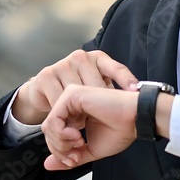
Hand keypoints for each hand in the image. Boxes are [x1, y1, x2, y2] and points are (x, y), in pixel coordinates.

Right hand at [12, 50, 137, 124]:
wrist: (43, 93)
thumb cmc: (75, 92)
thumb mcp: (96, 88)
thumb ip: (111, 90)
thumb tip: (136, 96)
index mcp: (98, 58)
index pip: (116, 68)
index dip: (126, 80)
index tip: (135, 91)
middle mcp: (81, 57)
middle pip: (96, 86)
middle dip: (96, 106)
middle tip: (95, 120)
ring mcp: (62, 64)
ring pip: (77, 95)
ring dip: (79, 113)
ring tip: (81, 122)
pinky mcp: (47, 75)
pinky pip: (60, 100)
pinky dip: (64, 113)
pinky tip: (67, 118)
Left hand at [41, 84, 138, 170]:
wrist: (136, 119)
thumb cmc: (120, 130)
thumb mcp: (89, 150)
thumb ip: (68, 156)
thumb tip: (47, 165)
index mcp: (74, 114)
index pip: (54, 135)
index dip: (60, 152)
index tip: (75, 159)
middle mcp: (70, 104)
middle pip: (48, 132)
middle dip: (60, 150)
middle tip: (76, 156)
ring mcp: (69, 97)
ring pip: (48, 127)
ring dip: (61, 143)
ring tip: (79, 144)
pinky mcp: (71, 95)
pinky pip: (53, 119)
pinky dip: (62, 134)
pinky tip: (77, 136)